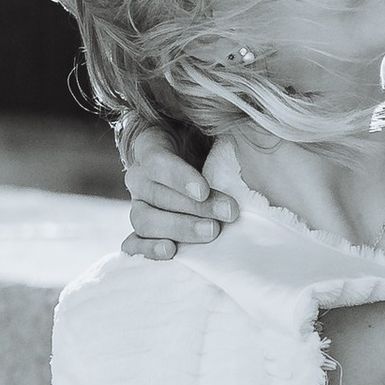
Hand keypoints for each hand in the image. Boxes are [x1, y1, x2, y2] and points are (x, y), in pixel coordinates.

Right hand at [122, 125, 236, 261]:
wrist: (196, 161)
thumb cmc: (207, 145)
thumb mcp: (212, 132)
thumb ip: (223, 138)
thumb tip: (250, 147)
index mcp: (150, 145)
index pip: (156, 161)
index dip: (179, 178)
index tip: (204, 191)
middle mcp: (138, 177)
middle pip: (156, 195)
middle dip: (195, 207)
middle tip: (227, 214)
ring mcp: (138, 205)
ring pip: (145, 220)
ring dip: (180, 229)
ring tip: (211, 232)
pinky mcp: (141, 230)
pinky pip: (134, 243)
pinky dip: (148, 249)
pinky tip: (170, 252)